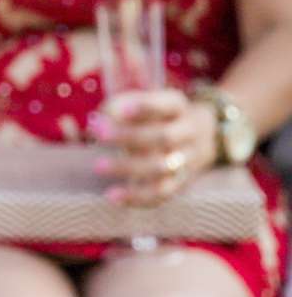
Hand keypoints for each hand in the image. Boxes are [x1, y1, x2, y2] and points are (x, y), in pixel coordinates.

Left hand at [92, 89, 215, 207]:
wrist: (198, 137)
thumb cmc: (155, 114)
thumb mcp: (145, 99)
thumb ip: (123, 100)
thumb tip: (102, 109)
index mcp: (178, 107)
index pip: (167, 105)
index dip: (146, 107)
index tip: (119, 109)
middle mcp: (188, 133)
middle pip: (164, 137)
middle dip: (129, 136)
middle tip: (97, 132)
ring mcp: (186, 161)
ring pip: (162, 168)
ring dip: (128, 167)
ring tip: (97, 166)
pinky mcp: (180, 184)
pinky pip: (161, 194)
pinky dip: (136, 197)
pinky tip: (111, 196)